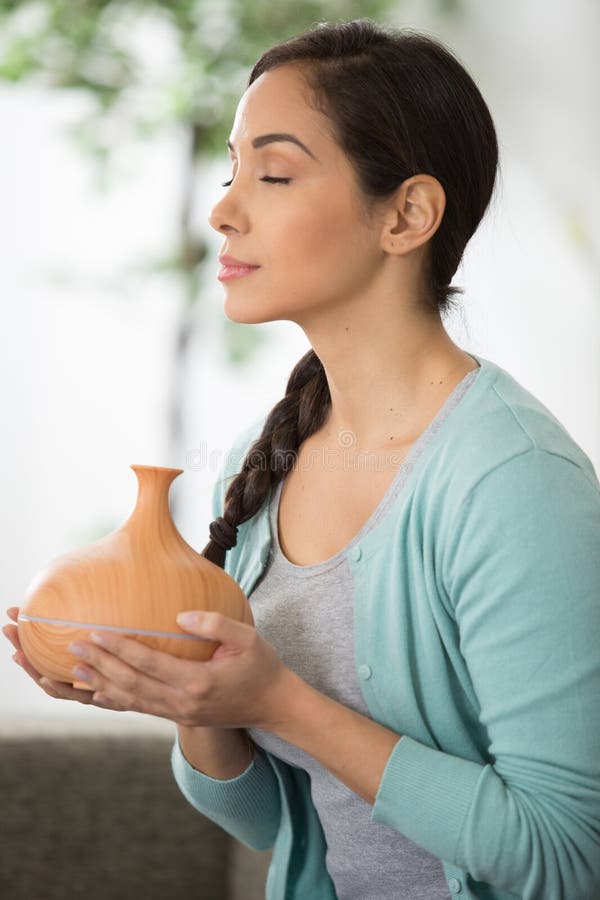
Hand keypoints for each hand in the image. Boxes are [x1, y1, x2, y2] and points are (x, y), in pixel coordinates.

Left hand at [5, 608, 293, 728]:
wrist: (274, 706)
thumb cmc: (262, 666)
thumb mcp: (248, 638)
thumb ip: (215, 624)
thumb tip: (180, 616)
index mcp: (198, 682)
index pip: (149, 664)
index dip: (119, 649)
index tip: (95, 633)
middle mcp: (182, 703)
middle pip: (131, 684)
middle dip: (99, 665)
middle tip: (73, 646)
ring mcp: (178, 714)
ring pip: (130, 700)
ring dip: (99, 684)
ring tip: (73, 668)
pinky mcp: (178, 717)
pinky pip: (139, 708)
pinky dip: (114, 699)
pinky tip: (95, 691)